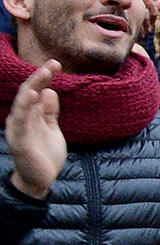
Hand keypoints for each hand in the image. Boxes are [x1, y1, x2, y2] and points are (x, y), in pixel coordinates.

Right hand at [8, 62, 64, 200]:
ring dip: (31, 88)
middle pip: (26, 93)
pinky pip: (20, 122)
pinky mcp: (19, 142)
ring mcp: (18, 130)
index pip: (34, 91)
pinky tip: (32, 96)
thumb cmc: (45, 153)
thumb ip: (49, 111)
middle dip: (38, 78)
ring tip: (42, 74)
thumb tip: (49, 91)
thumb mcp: (51, 128)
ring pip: (22, 104)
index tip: (56, 64)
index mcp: (29, 116)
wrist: (41, 180)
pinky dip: (25, 108)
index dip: (43, 77)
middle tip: (52, 64)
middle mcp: (20, 120)